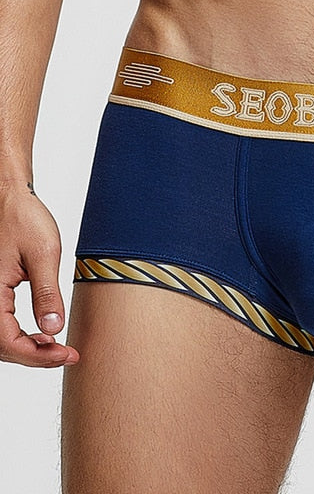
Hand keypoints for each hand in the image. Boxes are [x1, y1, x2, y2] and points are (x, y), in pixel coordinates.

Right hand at [0, 179, 78, 367]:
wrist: (10, 199)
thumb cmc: (23, 219)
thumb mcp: (43, 255)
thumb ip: (47, 294)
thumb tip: (54, 328)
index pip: (7, 341)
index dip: (37, 355)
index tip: (66, 355)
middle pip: (2, 346)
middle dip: (35, 356)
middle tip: (67, 355)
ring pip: (0, 338)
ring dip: (27, 348)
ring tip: (57, 348)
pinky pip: (1, 324)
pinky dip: (20, 335)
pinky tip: (42, 333)